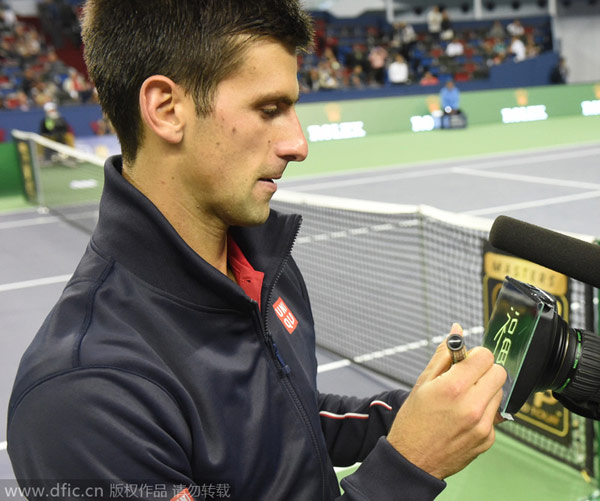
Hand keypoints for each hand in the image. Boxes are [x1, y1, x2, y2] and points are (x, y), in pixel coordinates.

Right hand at [387, 323, 506, 479]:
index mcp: (453, 388)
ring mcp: (483, 425)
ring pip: (500, 392)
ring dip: (486, 390)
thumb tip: (456, 331)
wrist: (412, 460)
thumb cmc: (413, 420)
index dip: (475, 355)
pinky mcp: (488, 439)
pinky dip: (483, 411)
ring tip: (463, 398)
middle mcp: (472, 406)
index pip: (485, 356)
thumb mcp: (422, 382)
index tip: (466, 360)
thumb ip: (444, 354)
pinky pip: (495, 413)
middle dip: (485, 370)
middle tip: (467, 377)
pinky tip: (464, 417)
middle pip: (499, 372)